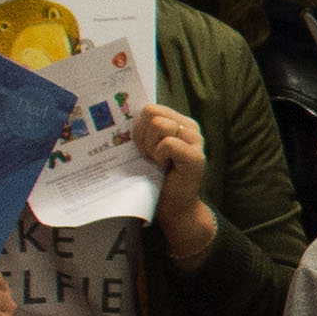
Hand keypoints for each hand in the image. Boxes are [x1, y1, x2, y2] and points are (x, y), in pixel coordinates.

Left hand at [138, 102, 214, 266]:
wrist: (172, 207)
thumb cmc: (156, 178)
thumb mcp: (147, 147)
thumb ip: (143, 129)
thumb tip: (120, 113)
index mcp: (178, 121)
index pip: (150, 108)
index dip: (139, 126)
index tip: (142, 146)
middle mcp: (190, 127)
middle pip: (152, 112)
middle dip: (143, 135)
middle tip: (149, 155)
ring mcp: (195, 141)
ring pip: (158, 125)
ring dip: (150, 146)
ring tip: (157, 161)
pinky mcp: (195, 156)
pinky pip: (167, 144)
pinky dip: (159, 156)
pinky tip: (164, 167)